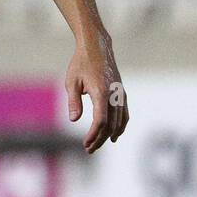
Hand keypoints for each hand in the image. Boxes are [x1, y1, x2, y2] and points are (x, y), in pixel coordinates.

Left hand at [66, 30, 128, 152]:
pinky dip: (120, 126)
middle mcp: (115, 95)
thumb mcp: (72, 82)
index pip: (101, 121)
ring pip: (119, 121)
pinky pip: (125, 114)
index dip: (94, 135)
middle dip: (100, 139)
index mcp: (102, 92)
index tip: (85, 143)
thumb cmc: (81, 64)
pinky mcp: (122, 93)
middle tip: (88, 149)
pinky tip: (114, 135)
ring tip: (97, 145)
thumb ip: (74, 101)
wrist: (97, 47)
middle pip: (111, 125)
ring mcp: (120, 94)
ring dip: (109, 135)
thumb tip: (74, 120)